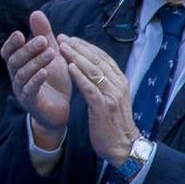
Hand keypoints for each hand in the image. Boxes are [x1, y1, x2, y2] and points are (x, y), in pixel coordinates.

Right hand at [1, 10, 69, 146]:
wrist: (61, 110)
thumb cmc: (54, 80)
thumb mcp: (51, 54)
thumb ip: (43, 34)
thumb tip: (36, 12)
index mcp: (19, 65)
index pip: (8, 52)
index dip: (11, 44)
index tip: (20, 33)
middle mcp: (16, 77)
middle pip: (15, 61)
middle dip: (28, 49)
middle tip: (43, 40)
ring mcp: (22, 90)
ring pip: (23, 74)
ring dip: (36, 62)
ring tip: (51, 53)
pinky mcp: (31, 103)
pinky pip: (30, 90)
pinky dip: (37, 80)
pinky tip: (45, 71)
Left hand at [60, 35, 139, 166]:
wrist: (123, 145)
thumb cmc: (112, 122)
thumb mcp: (111, 98)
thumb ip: (103, 83)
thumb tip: (89, 67)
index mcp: (119, 81)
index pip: (102, 57)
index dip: (86, 46)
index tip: (71, 38)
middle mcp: (117, 85)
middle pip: (97, 60)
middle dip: (78, 47)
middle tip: (62, 38)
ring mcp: (112, 95)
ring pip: (93, 70)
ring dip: (76, 57)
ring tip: (62, 47)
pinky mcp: (103, 106)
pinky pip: (90, 88)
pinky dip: (79, 76)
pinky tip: (69, 67)